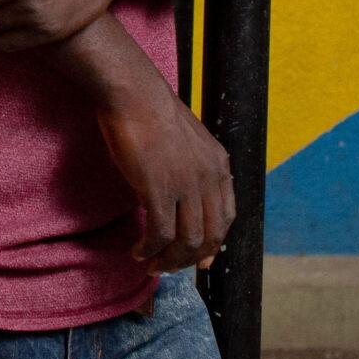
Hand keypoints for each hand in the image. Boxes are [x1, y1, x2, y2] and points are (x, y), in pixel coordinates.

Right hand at [94, 83, 233, 273]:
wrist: (132, 92)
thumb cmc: (149, 110)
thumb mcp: (184, 140)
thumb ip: (189, 167)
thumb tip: (174, 196)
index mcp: (218, 164)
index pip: (226, 218)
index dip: (213, 245)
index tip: (198, 261)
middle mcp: (208, 177)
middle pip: (208, 236)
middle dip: (188, 259)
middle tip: (167, 266)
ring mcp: (186, 185)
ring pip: (187, 241)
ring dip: (168, 260)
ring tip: (151, 264)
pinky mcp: (159, 189)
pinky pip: (160, 234)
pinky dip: (150, 249)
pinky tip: (138, 251)